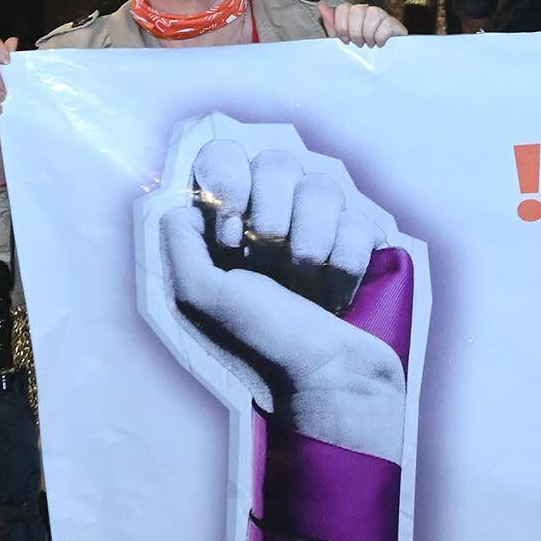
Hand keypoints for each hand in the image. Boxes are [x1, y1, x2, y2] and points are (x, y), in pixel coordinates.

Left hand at [162, 138, 406, 455]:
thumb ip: (179, 244)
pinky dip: (347, 260)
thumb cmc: (258, 345)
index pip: (225, 157)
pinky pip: (360, 221)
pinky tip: (337, 292)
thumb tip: (183, 204)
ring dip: (312, 240)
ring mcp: (319, 231)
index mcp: (227, 231)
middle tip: (268, 260)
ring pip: (324, 185)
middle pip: (278, 160)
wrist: (327, 382)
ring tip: (307, 284)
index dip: (230, 179)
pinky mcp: (360, 247)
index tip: (230, 230)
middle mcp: (272, 222)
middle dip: (273, 210)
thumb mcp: (198, 298)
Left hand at [319, 0, 403, 46]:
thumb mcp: (342, 41)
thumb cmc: (361, 54)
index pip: (344, 8)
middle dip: (354, 31)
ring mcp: (383, 17)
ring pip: (373, 14)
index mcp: (354, 15)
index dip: (341, 25)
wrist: (381, 68)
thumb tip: (322, 7)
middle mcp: (368, 12)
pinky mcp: (396, 25)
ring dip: (368, 34)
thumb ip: (332, 25)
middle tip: (358, 43)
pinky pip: (387, 24)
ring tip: (369, 44)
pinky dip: (380, 37)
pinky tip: (380, 44)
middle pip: (357, 10)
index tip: (345, 39)